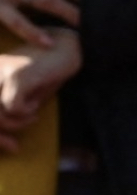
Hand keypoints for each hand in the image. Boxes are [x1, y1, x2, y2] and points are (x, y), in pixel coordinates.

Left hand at [0, 29, 80, 154]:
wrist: (72, 48)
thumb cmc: (48, 74)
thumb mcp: (23, 95)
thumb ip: (6, 111)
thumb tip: (0, 141)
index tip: (9, 145)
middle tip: (14, 146)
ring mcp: (1, 70)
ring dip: (16, 124)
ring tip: (33, 117)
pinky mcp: (17, 75)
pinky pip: (13, 107)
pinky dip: (26, 113)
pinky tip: (37, 105)